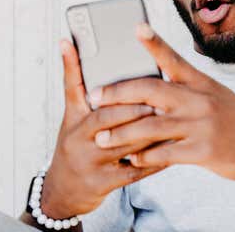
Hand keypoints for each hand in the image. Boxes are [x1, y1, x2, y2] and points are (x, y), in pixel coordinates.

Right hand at [40, 40, 164, 218]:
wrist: (62, 192)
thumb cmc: (76, 145)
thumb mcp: (73, 117)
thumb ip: (80, 86)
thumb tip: (72, 42)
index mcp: (73, 118)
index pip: (73, 87)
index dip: (73, 64)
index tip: (79, 45)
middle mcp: (77, 138)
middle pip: (106, 117)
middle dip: (133, 107)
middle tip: (158, 98)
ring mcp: (89, 161)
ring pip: (124, 143)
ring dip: (150, 132)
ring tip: (172, 121)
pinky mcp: (102, 183)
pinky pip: (133, 170)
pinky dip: (153, 160)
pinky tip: (171, 152)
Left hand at [89, 23, 234, 181]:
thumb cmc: (234, 120)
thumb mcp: (215, 95)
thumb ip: (187, 90)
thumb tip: (151, 90)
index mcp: (202, 83)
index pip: (174, 59)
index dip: (154, 43)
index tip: (136, 27)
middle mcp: (200, 100)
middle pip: (152, 91)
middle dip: (118, 93)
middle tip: (94, 97)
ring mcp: (202, 125)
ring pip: (151, 126)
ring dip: (122, 133)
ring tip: (101, 138)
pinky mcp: (203, 151)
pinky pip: (165, 153)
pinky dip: (144, 157)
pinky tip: (131, 159)